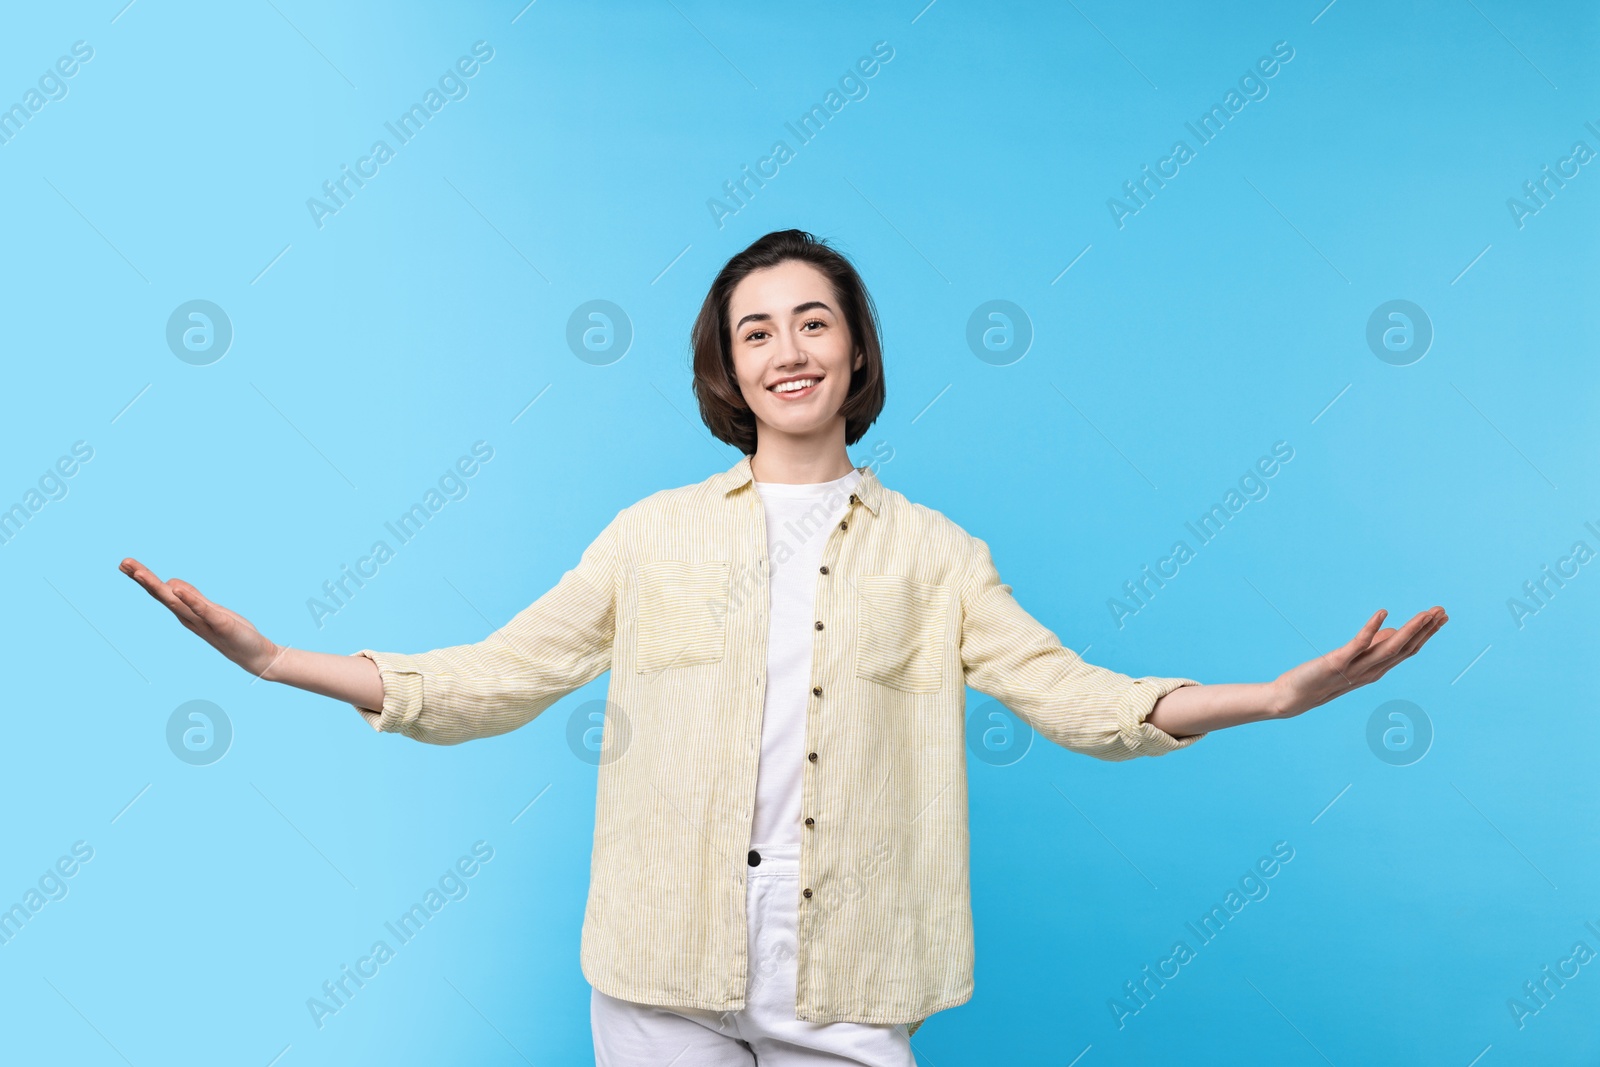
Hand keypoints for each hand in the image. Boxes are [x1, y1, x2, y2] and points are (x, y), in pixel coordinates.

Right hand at [118, 557, 284, 678]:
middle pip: (162, 596)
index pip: (160, 593)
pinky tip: (176, 589)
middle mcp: (189, 618)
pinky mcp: (220, 624)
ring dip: (158, 587)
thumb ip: (192, 597)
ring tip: (140, 573)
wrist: (253, 655)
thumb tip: (171, 583)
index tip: (124, 564)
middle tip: (123, 562)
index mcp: (186, 612)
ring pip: (176, 603)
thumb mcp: (208, 609)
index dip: (143, 578)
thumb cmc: (231, 632)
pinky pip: (203, 611)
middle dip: (143, 579)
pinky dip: (190, 600)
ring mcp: (203, 622)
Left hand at [1271, 606, 1447, 718]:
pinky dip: (1371, 628)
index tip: (1441, 616)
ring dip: (1409, 630)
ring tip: (1425, 613)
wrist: (1293, 697)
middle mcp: (1371, 671)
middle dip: (1425, 630)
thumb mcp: (1353, 660)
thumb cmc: (1322, 676)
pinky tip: (1382, 612)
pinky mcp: (1337, 662)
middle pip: (1404, 649)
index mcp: (1376, 670)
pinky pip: (1358, 644)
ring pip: (1389, 648)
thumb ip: (1373, 647)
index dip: (1426, 634)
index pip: (1408, 650)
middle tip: (1442, 611)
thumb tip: (1392, 630)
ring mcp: (1356, 668)